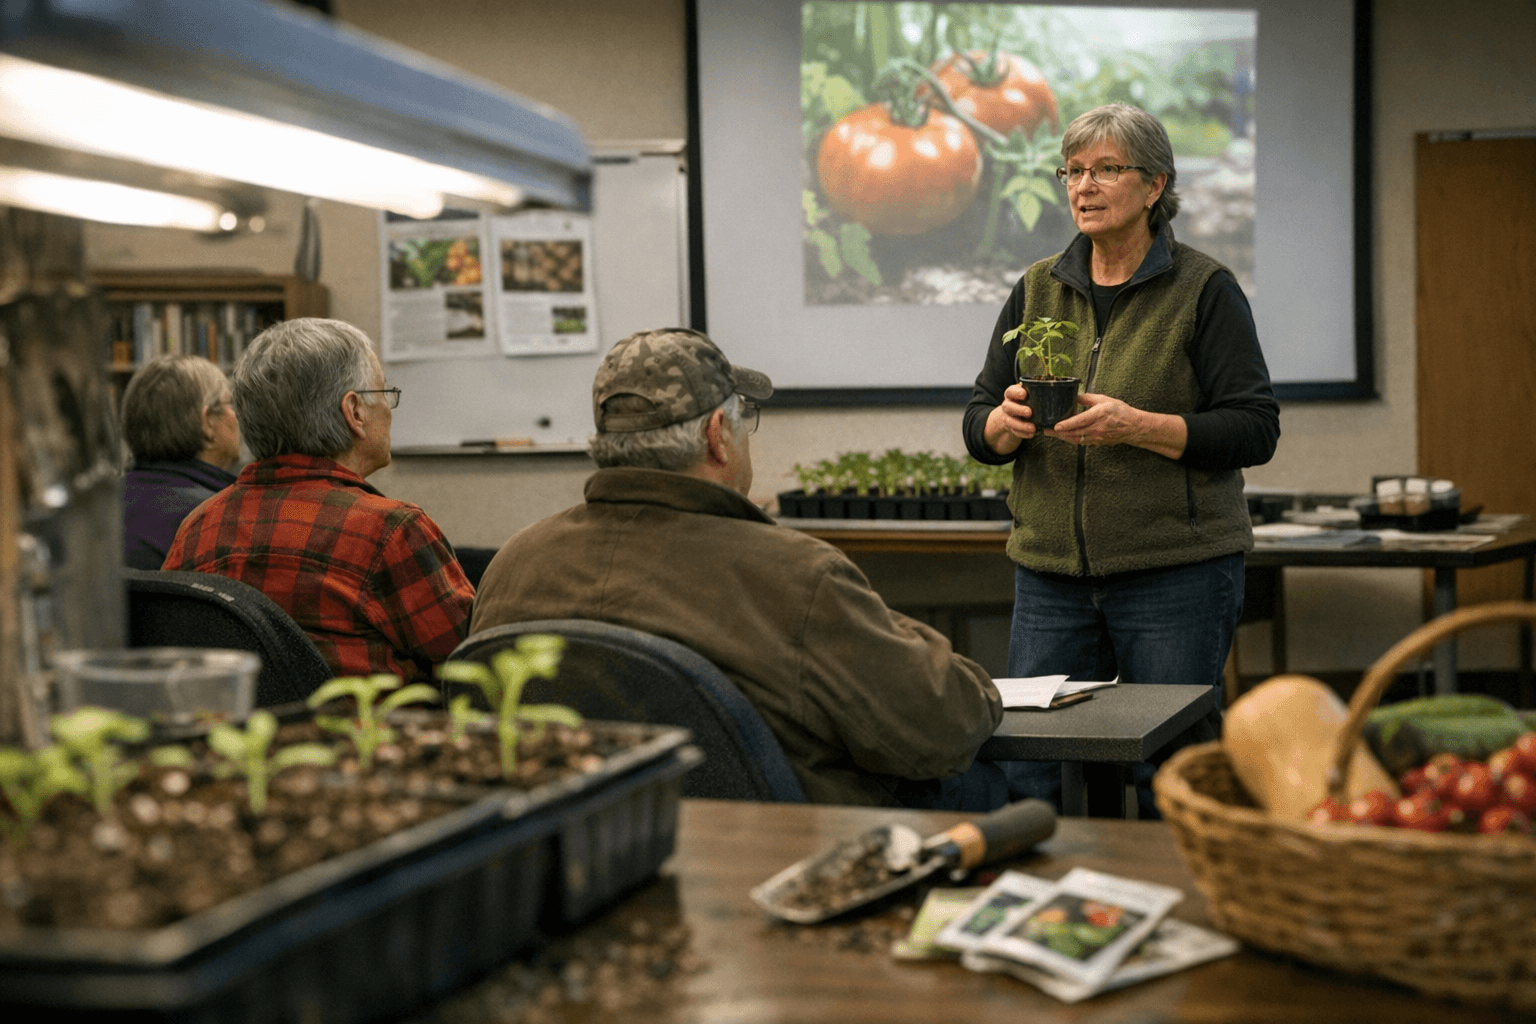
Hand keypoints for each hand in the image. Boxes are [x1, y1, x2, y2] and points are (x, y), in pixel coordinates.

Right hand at [984, 383, 1036, 454]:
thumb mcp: (1028, 394)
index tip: (1024, 395)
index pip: (1010, 392)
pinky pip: (1015, 432)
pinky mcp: (1011, 428)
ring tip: (1033, 428)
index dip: (1016, 393)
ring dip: (1022, 425)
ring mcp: (1008, 417)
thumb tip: (1053, 389)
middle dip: (1018, 410)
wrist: (1015, 414)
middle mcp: (1007, 405)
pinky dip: (1023, 434)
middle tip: (1029, 412)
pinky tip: (1032, 434)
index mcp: (1011, 395)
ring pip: (1010, 421)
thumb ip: (1035, 391)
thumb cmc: (1027, 400)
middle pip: (1008, 407)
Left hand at [1048, 393, 1187, 459]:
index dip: (1066, 425)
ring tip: (1050, 433)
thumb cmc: (1120, 411)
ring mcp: (1097, 437)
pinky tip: (1063, 436)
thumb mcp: (1104, 399)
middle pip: (1074, 433)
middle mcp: (1097, 428)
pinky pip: (1081, 442)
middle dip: (1058, 433)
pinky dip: (1070, 440)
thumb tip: (1074, 395)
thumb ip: (1087, 398)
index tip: (1055, 426)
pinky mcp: (1097, 442)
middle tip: (1045, 430)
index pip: (1080, 421)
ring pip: (1076, 439)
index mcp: (1099, 415)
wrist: (1133, 427)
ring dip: (1062, 437)